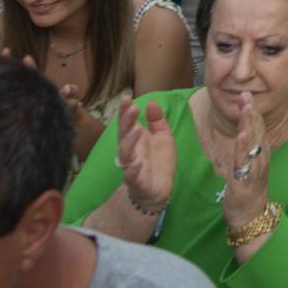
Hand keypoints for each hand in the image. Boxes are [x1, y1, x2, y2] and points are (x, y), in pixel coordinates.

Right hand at [115, 96, 176, 214]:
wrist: (160, 190)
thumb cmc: (158, 162)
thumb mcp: (163, 137)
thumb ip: (157, 121)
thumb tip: (152, 102)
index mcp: (135, 139)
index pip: (127, 123)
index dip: (125, 111)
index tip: (126, 97)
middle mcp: (130, 152)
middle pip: (124, 135)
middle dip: (126, 122)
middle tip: (132, 108)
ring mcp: (132, 167)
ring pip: (125, 154)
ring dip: (130, 141)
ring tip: (137, 129)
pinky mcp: (138, 182)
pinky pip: (132, 176)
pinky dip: (133, 170)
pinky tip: (137, 163)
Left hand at [221, 90, 271, 233]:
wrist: (250, 217)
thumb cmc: (248, 190)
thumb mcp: (249, 164)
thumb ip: (248, 148)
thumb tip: (245, 130)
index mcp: (260, 153)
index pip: (257, 128)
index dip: (252, 111)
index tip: (246, 94)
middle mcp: (260, 158)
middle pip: (257, 131)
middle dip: (251, 111)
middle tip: (246, 93)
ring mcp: (254, 169)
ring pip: (253, 143)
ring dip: (250, 124)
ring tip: (246, 107)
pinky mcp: (245, 181)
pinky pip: (244, 162)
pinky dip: (244, 147)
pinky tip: (242, 135)